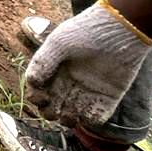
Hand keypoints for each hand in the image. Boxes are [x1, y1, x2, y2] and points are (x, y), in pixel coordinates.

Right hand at [26, 1, 151, 127]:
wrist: (119, 31)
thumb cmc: (84, 32)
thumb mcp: (58, 43)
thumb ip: (43, 62)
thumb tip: (32, 82)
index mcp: (55, 68)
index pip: (41, 88)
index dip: (36, 96)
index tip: (38, 98)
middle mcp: (70, 81)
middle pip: (55, 103)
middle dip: (50, 111)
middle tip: (51, 112)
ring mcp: (89, 90)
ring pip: (74, 112)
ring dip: (69, 119)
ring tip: (68, 117)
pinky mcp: (108, 97)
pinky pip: (97, 115)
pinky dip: (91, 120)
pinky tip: (85, 116)